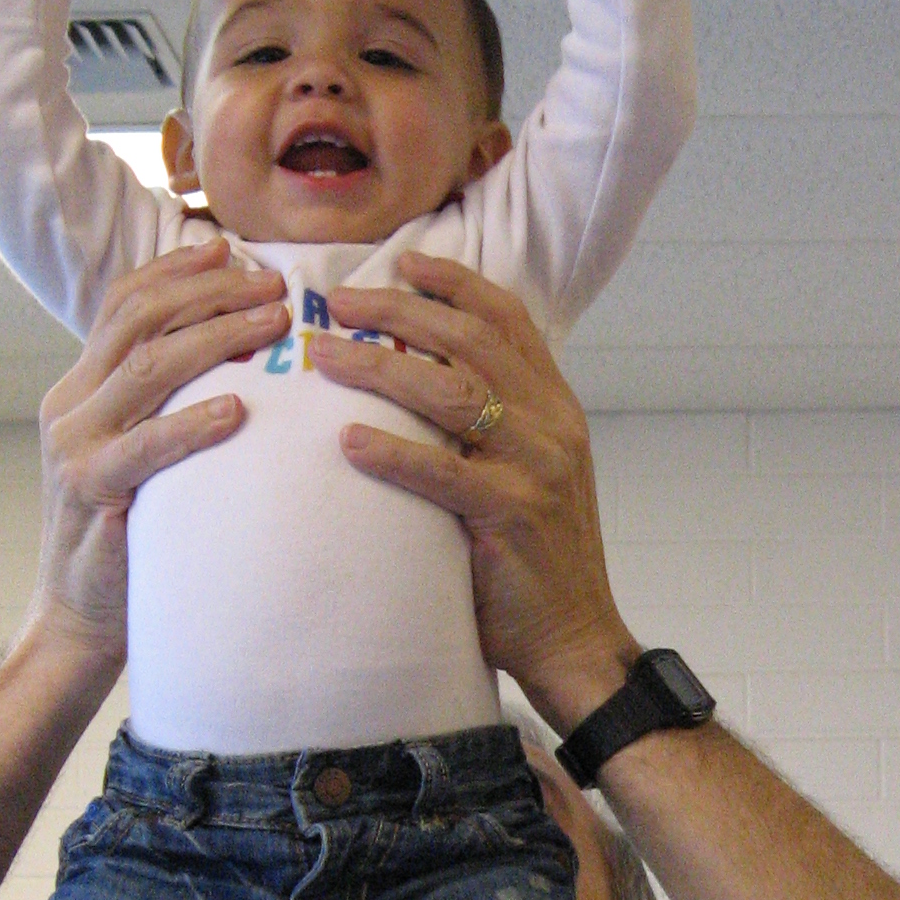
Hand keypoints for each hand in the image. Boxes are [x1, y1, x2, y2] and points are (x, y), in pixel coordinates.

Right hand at [28, 242, 287, 673]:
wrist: (77, 619)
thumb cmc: (128, 538)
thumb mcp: (139, 456)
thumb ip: (163, 407)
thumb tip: (236, 361)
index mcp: (80, 388)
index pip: (124, 305)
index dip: (177, 272)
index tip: (232, 250)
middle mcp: (70, 405)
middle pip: (139, 321)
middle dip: (210, 293)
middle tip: (274, 285)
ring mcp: (76, 447)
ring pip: (147, 368)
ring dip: (216, 338)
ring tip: (273, 325)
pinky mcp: (92, 492)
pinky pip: (146, 447)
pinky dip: (192, 423)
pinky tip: (237, 409)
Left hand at [309, 254, 631, 728]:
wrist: (575, 636)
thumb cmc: (534, 558)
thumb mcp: (528, 472)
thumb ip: (492, 424)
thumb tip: (420, 380)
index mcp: (556, 405)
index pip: (508, 319)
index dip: (454, 282)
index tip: (402, 263)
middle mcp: (552, 423)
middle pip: (471, 340)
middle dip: (400, 312)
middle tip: (339, 303)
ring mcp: (535, 466)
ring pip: (451, 392)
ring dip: (380, 367)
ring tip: (324, 356)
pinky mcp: (510, 514)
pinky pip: (441, 471)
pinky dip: (391, 450)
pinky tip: (346, 439)